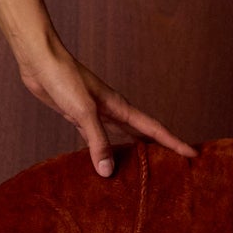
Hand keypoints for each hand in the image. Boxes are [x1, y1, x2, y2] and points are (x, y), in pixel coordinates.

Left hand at [16, 35, 197, 177]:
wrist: (40, 61)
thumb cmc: (64, 78)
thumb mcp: (83, 112)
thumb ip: (97, 141)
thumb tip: (109, 171)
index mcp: (120, 107)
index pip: (154, 129)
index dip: (174, 142)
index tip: (193, 153)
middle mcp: (111, 111)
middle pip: (141, 134)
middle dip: (158, 149)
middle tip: (175, 166)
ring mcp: (94, 113)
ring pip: (119, 137)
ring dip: (130, 151)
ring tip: (141, 169)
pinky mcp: (76, 116)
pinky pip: (95, 138)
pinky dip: (101, 150)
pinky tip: (100, 159)